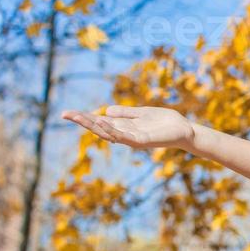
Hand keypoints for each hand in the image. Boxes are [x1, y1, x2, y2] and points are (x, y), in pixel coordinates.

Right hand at [60, 105, 196, 150]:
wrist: (184, 130)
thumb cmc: (165, 122)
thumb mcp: (141, 114)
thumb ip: (125, 113)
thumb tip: (106, 110)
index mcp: (124, 127)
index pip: (99, 122)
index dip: (84, 118)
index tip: (67, 113)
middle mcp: (125, 134)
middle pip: (99, 128)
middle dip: (83, 121)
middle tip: (65, 114)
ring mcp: (133, 138)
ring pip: (108, 133)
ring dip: (93, 125)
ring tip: (79, 116)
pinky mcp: (143, 140)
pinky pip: (124, 136)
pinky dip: (112, 129)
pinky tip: (102, 121)